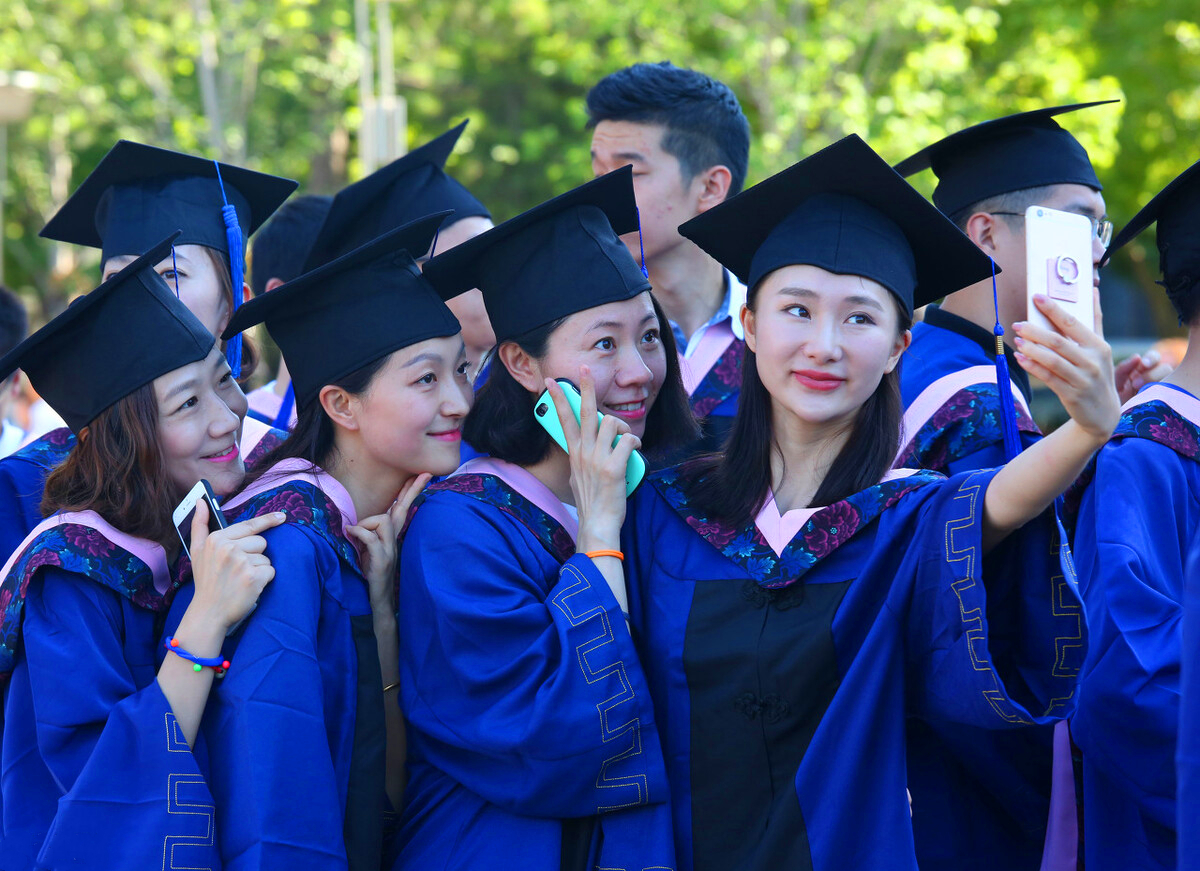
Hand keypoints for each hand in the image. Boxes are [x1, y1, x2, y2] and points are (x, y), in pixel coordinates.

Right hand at [188, 500, 283, 631]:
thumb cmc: (206, 581)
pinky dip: (264, 580)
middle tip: (237, 570)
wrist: (208, 612)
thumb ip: (199, 525)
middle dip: (254, 555)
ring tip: (241, 579)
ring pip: (267, 558)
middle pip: (261, 542)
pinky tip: (249, 587)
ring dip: (258, 569)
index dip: (267, 521)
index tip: (282, 517)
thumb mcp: (197, 551)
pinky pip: (271, 571)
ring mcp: (241, 563)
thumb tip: (201, 501)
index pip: (249, 525)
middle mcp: (228, 548)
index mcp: (216, 539)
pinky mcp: (253, 577)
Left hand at [347, 473, 430, 614]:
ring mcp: (391, 549)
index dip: (411, 491)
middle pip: (404, 508)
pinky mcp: (383, 560)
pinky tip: (349, 534)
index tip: (423, 474)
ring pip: (382, 521)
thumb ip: (369, 534)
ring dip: (365, 524)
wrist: (379, 599)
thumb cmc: (372, 572)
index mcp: (393, 535)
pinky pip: (370, 537)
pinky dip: (358, 533)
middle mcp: (395, 540)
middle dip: (412, 490)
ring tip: (354, 534)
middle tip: (425, 473)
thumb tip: (357, 522)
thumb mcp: (370, 549)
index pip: (403, 508)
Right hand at [545, 367, 639, 552]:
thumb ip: (581, 460)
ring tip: (627, 439)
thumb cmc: (591, 503)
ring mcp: (597, 458)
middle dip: (586, 387)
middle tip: (585, 368)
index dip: (558, 398)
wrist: (597, 525)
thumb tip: (585, 451)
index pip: (563, 420)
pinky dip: (636, 442)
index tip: (552, 381)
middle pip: (585, 411)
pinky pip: (629, 440)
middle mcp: (584, 452)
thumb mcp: (578, 477)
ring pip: (612, 423)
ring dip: (625, 427)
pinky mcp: (613, 466)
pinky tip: (636, 452)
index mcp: (575, 453)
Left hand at [1011, 290, 1119, 443]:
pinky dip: (1032, 367)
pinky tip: (1020, 358)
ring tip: (1017, 340)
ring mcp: (1082, 379)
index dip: (1054, 309)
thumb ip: (1095, 320)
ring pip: (1052, 360)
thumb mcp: (1100, 349)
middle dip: (1035, 331)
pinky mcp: (1072, 394)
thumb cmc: (1097, 374)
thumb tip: (1092, 289)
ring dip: (1032, 349)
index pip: (1073, 323)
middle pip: (1059, 341)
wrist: (1104, 413)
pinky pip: (1048, 378)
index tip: (1037, 297)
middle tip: (1018, 324)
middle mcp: (1093, 362)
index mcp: (1099, 346)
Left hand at [1114, 349, 1171, 403]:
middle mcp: (1154, 379)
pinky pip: (1172, 397)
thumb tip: (1137, 356)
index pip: (1154, 358)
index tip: (1143, 364)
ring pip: (1171, 383)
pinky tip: (1151, 402)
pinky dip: (1164, 397)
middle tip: (1135, 384)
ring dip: (1158, 386)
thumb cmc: (1111, 401)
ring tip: (1141, 395)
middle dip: (1153, 373)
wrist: (1111, 423)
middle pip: (1165, 368)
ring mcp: (1161, 392)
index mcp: (1142, 371)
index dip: (1151, 359)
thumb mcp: (1113, 384)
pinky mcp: (1166, 404)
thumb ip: (1122, 370)